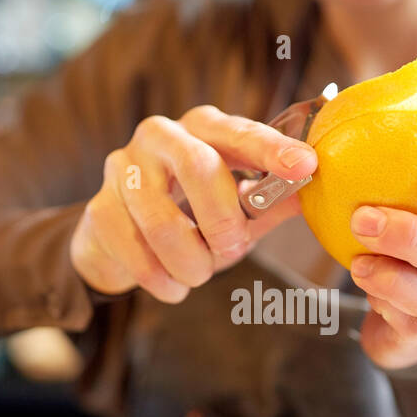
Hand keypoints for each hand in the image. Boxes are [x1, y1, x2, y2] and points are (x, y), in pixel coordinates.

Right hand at [70, 105, 316, 301]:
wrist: (121, 239)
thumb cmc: (191, 216)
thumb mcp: (239, 207)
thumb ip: (273, 199)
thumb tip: (318, 193)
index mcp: (204, 129)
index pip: (241, 131)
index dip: (273, 149)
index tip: (306, 165)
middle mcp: (161, 136)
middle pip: (196, 165)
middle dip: (222, 219)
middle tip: (232, 249)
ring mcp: (123, 168)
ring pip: (161, 217)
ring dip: (188, 259)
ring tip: (197, 274)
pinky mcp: (98, 207)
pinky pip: (131, 247)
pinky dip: (159, 277)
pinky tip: (172, 287)